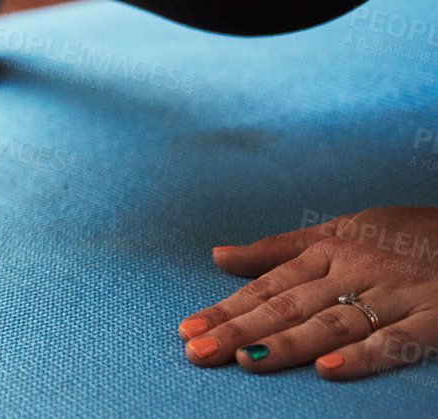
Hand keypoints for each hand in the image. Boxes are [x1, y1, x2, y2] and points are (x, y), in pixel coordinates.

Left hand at [179, 206, 437, 379]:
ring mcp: (395, 296)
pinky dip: (364, 356)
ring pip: (331, 323)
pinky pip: (396, 341)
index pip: (269, 286)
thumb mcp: (341, 231)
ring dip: (286, 344)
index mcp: (330, 251)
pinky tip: (329, 370)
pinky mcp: (435, 319)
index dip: (227, 308)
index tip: (188, 329)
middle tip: (198, 352)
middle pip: (289, 306)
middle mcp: (356, 271)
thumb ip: (280, 248)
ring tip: (244, 361)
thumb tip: (218, 256)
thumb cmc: (404, 235)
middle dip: (240, 330)